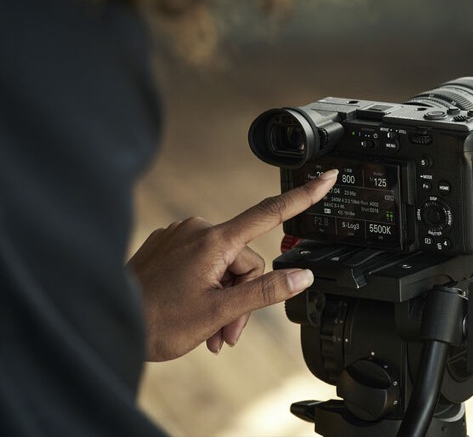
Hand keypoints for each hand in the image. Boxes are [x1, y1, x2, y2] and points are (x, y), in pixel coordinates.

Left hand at [127, 169, 337, 361]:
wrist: (109, 324)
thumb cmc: (157, 321)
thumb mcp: (219, 311)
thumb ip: (265, 291)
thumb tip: (302, 277)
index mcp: (215, 240)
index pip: (271, 212)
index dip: (304, 195)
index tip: (327, 177)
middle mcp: (198, 230)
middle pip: (245, 260)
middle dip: (244, 296)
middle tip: (228, 331)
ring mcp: (180, 237)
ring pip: (224, 266)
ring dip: (225, 299)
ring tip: (211, 332)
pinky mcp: (167, 247)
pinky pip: (202, 264)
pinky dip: (206, 290)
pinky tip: (195, 315)